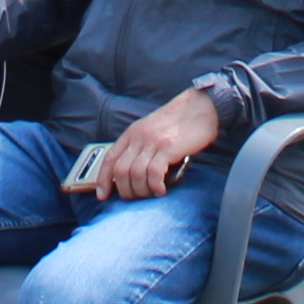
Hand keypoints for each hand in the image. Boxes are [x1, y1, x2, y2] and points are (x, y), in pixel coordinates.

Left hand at [92, 90, 223, 199]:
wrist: (201, 106)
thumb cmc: (179, 122)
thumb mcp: (151, 130)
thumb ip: (141, 147)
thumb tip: (132, 174)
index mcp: (132, 133)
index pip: (110, 159)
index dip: (103, 179)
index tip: (103, 195)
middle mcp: (139, 137)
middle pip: (120, 171)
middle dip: (125, 190)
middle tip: (137, 197)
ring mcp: (153, 142)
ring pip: (136, 174)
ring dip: (142, 191)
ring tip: (152, 194)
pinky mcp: (168, 147)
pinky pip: (154, 173)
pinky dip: (155, 186)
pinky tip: (161, 190)